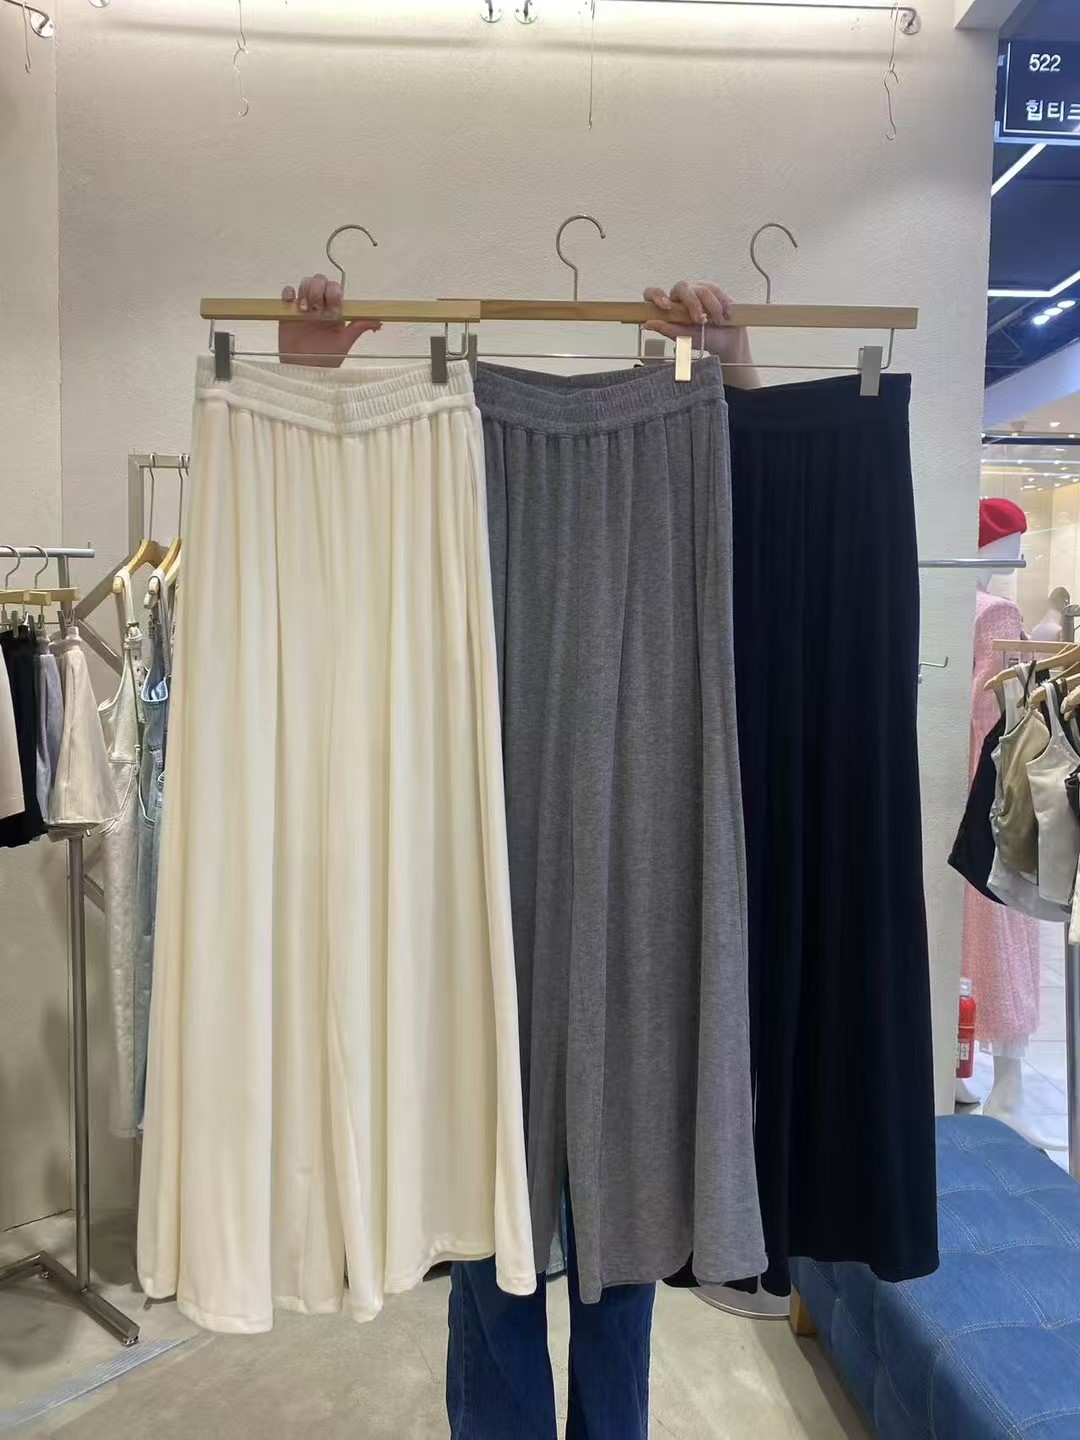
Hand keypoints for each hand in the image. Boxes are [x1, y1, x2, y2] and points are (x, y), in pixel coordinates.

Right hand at [278, 274, 380, 367]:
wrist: (304, 370)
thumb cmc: (326, 359)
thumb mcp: (345, 343)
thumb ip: (358, 328)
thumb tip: (379, 322)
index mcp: (334, 311)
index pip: (335, 289)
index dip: (333, 293)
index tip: (332, 308)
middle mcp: (320, 306)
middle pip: (320, 281)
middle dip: (318, 289)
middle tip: (316, 308)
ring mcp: (303, 308)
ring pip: (305, 284)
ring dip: (306, 291)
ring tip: (304, 310)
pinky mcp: (287, 311)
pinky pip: (287, 293)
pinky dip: (289, 293)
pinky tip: (294, 305)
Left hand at [643, 281, 757, 385]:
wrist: (729, 340)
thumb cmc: (705, 339)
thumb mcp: (685, 338)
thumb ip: (668, 329)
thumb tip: (648, 323)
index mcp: (669, 308)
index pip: (654, 293)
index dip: (657, 296)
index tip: (666, 306)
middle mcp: (680, 297)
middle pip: (681, 287)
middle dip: (693, 303)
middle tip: (701, 320)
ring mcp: (696, 290)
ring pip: (701, 289)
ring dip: (711, 308)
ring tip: (717, 321)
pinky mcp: (712, 288)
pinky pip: (715, 290)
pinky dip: (722, 304)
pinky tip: (725, 315)